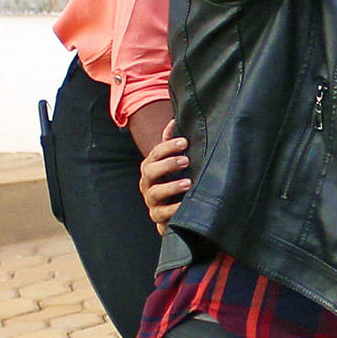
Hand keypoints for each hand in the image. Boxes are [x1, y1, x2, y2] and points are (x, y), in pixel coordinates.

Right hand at [138, 121, 190, 235]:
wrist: (173, 208)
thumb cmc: (175, 178)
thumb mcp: (174, 160)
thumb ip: (171, 142)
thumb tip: (174, 121)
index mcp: (151, 167)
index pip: (154, 153)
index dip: (168, 147)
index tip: (185, 142)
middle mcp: (148, 183)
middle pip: (150, 171)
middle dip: (168, 164)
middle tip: (187, 160)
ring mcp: (152, 201)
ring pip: (155, 193)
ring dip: (171, 187)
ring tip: (188, 183)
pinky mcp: (158, 217)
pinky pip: (161, 215)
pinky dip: (172, 210)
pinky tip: (183, 206)